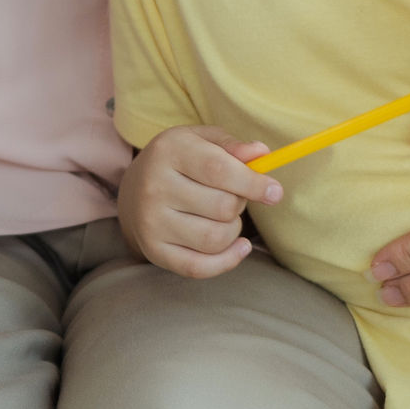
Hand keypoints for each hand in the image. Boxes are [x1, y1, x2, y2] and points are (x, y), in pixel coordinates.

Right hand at [115, 126, 280, 278]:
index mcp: (169, 151)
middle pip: (223, 207)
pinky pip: (200, 267)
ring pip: (216, 238)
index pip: (219, 170)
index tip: (275, 192)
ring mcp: (151, 222)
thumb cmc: (180, 161)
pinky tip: (238, 246)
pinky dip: (227, 260)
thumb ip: (233, 146)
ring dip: (233, 230)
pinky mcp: (153, 250)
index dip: (253, 183)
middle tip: (232, 196)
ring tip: (224, 217)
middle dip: (240, 203)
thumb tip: (262, 153)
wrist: (134, 190)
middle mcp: (154, 186)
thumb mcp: (202, 141)